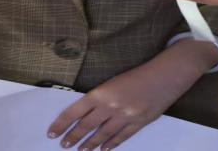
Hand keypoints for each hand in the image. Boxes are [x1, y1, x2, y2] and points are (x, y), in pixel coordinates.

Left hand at [47, 39, 217, 149]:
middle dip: (73, 137)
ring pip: (102, 135)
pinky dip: (111, 144)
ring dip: (90, 144)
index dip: (62, 124)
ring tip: (80, 150)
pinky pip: (121, 137)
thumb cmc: (138, 74)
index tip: (52, 133)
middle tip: (64, 145)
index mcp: (101, 93)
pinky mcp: (139, 123)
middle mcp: (111, 106)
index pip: (74, 112)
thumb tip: (82, 113)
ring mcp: (126, 117)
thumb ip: (99, 98)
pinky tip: (103, 149)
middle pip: (87, 126)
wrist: (166, 75)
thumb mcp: (113, 81)